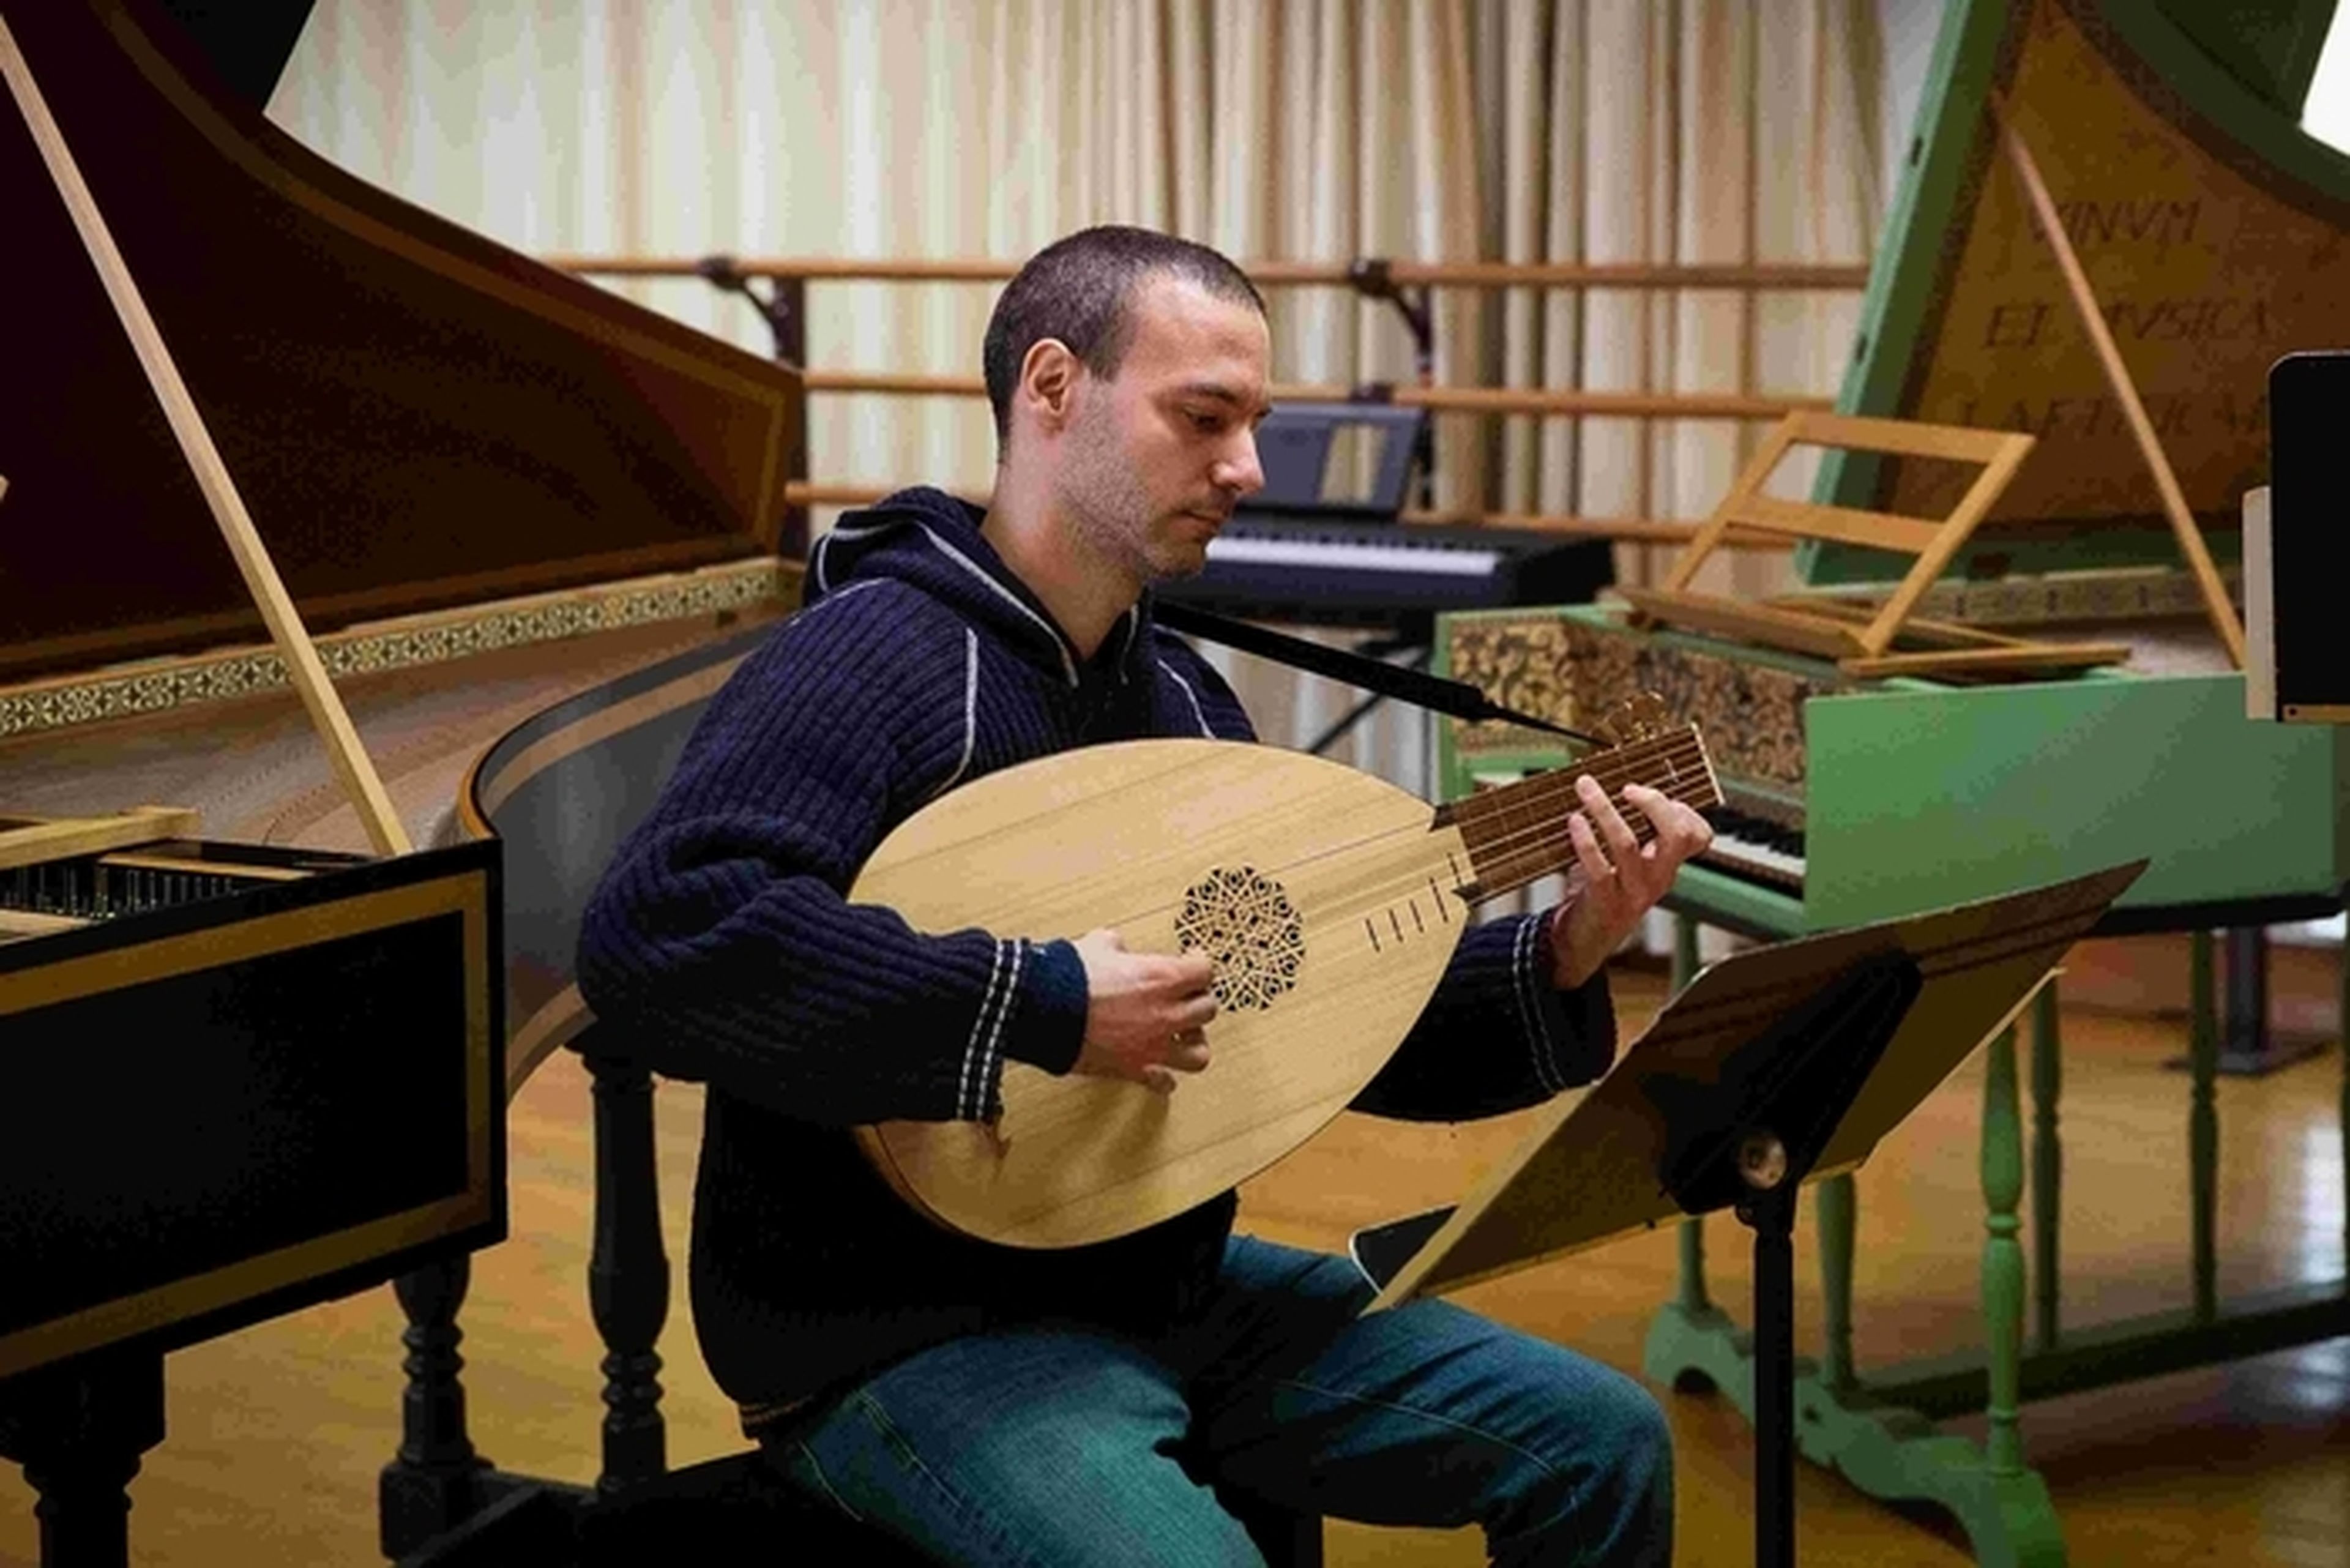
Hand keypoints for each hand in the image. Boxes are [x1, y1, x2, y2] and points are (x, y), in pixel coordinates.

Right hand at [1070, 929, 1218, 1093]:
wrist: (1044, 1011)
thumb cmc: (1069, 976)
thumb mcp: (1097, 945)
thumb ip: (1116, 946)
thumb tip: (1117, 948)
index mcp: (1162, 977)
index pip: (1205, 971)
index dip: (1199, 965)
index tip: (1191, 963)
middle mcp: (1165, 1013)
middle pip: (1207, 1010)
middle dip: (1197, 1002)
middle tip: (1184, 998)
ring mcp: (1152, 1046)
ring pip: (1199, 1054)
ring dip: (1192, 1044)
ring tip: (1181, 1037)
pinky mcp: (1133, 1069)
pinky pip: (1163, 1082)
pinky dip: (1164, 1078)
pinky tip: (1159, 1072)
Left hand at [1548, 776, 1713, 988]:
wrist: (1584, 940)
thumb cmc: (1602, 891)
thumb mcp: (1628, 864)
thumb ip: (1634, 833)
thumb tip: (1614, 784)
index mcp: (1667, 864)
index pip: (1698, 837)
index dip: (1684, 810)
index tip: (1651, 794)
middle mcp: (1657, 877)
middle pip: (1676, 835)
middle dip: (1654, 803)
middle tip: (1627, 787)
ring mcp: (1633, 891)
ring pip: (1628, 844)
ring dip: (1605, 810)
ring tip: (1585, 786)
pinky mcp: (1605, 902)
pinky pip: (1598, 867)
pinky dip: (1585, 841)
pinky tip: (1574, 821)